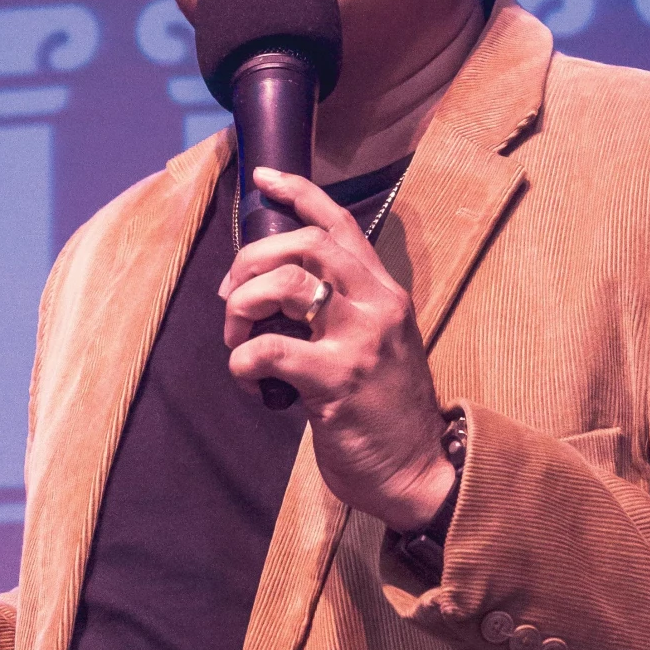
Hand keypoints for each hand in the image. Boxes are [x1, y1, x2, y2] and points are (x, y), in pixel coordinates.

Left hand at [219, 167, 455, 530]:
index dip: (298, 192)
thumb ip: (344, 309)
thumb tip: (276, 289)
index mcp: (384, 292)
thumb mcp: (377, 344)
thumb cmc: (386, 410)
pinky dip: (243, 363)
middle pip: (304, 243)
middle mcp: (377, 305)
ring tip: (239, 340)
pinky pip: (268, 351)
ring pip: (284, 286)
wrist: (418, 470)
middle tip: (231, 294)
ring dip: (243, 307)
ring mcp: (360, 340)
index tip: (263, 178)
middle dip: (252, 258)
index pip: (340, 224)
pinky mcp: (337, 381)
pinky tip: (252, 384)